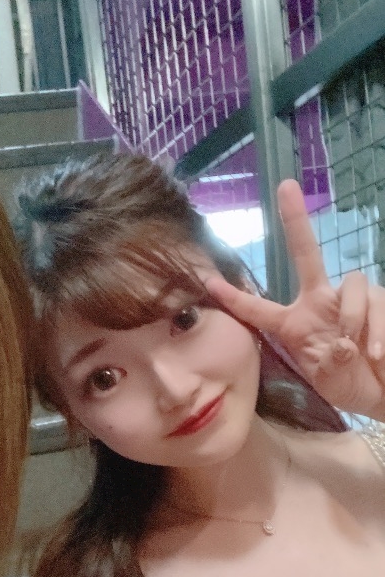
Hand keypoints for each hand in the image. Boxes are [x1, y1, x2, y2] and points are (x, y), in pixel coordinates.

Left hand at [206, 179, 384, 417]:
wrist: (383, 390)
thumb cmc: (351, 386)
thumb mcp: (331, 380)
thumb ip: (331, 365)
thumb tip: (342, 344)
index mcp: (295, 323)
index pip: (259, 308)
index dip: (235, 297)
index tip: (208, 281)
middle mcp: (320, 301)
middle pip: (306, 254)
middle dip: (295, 221)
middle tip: (285, 186)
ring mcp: (351, 298)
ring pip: (351, 286)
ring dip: (353, 319)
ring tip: (357, 352)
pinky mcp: (381, 300)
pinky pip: (375, 303)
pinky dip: (376, 331)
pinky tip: (377, 354)